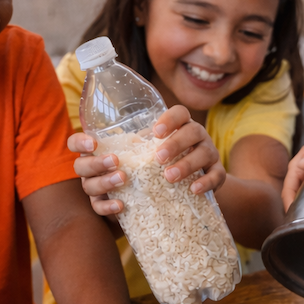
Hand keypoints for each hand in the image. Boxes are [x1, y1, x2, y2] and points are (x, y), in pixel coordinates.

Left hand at [68, 105, 225, 215]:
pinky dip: (206, 183)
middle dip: (175, 144)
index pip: (180, 112)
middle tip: (158, 158)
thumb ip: (126, 148)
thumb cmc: (158, 166)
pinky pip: (217, 176)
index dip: (169, 119)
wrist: (190, 185)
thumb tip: (86, 146)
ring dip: (187, 164)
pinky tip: (193, 190)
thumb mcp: (145, 152)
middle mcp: (197, 137)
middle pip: (193, 131)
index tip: (154, 131)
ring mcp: (209, 155)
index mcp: (180, 126)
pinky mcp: (217, 175)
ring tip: (169, 177)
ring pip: (205, 153)